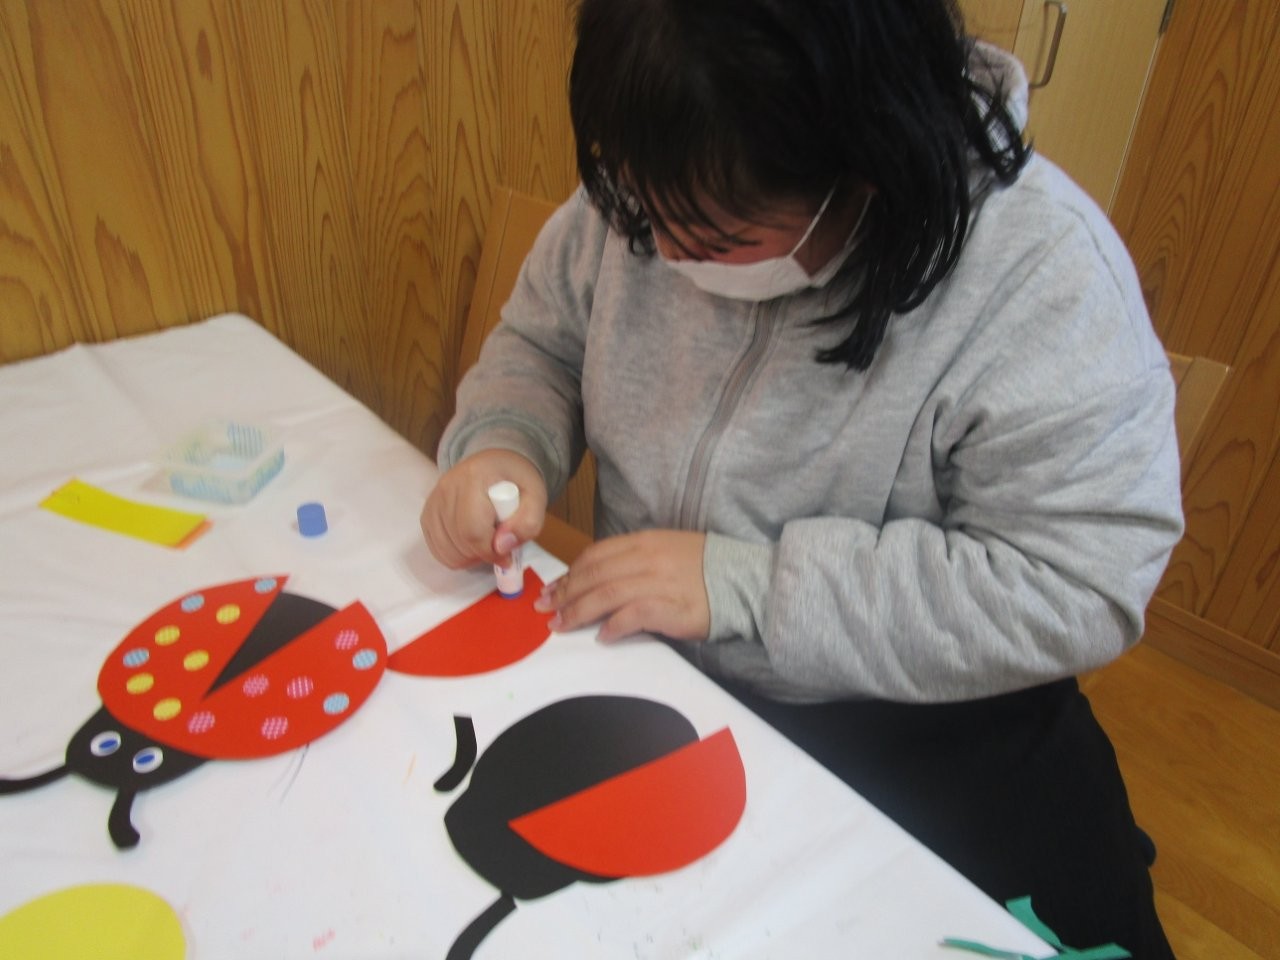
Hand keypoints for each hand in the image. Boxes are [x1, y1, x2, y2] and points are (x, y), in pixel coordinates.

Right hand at [420, 450, 546, 568]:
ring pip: (445, 549)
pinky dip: (454, 555)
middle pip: (458, 541)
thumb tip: (502, 548)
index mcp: (475, 477)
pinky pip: (436, 548)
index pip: (473, 529)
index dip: (490, 551)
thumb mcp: (536, 497)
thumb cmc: (516, 481)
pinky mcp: (427, 512)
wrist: (494, 464)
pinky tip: (470, 544)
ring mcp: (434, 500)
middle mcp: (447, 486)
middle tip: (498, 547)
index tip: (506, 555)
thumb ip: (527, 523)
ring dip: (468, 557)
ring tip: (485, 542)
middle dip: (481, 555)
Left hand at [535, 530, 709, 643]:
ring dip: (579, 611)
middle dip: (566, 593)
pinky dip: (614, 626)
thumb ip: (634, 560)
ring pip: (606, 594)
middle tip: (547, 610)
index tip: (554, 589)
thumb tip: (599, 579)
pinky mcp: (672, 608)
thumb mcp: (667, 551)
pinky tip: (602, 637)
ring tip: (562, 625)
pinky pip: (633, 616)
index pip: (596, 555)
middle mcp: (648, 558)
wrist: (744, 579)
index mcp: (645, 541)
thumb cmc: (705, 568)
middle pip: (594, 575)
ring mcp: (660, 582)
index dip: (570, 573)